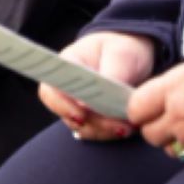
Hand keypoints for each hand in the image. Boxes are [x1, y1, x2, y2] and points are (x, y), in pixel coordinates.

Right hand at [39, 31, 153, 141]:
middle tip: (120, 127)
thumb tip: (96, 102)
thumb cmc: (122, 50)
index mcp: (66, 66)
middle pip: (67, 114)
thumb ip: (110, 76)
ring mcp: (77, 104)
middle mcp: (66, 88)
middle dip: (94, 124)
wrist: (132, 54)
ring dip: (105, 131)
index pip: (50, 90)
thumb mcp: (121, 55)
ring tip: (129, 127)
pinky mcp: (92, 117)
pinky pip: (95, 132)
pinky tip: (128, 127)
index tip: (82, 116)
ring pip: (82, 127)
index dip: (61, 106)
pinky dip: (111, 133)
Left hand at [129, 50, 183, 159]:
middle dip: (155, 128)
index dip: (138, 110)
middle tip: (166, 119)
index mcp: (170, 90)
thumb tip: (153, 100)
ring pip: (170, 149)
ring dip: (175, 141)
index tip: (145, 109)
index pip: (135, 110)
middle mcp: (179, 115)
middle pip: (149, 134)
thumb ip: (167, 87)